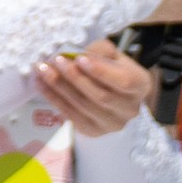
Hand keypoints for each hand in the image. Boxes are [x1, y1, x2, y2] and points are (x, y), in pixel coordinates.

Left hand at [34, 39, 155, 136]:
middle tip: (55, 61)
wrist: (116, 97)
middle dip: (75, 77)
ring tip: (43, 70)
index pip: (123, 81)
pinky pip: (71, 116)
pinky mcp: (94, 132)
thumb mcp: (113, 55)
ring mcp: (112, 124)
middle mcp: (129, 109)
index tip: (79, 58)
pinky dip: (54, 99)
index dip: (100, 71)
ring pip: (83, 106)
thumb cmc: (114, 70)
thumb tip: (76, 55)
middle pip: (100, 96)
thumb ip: (99, 51)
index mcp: (140, 86)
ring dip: (59, 87)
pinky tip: (42, 84)